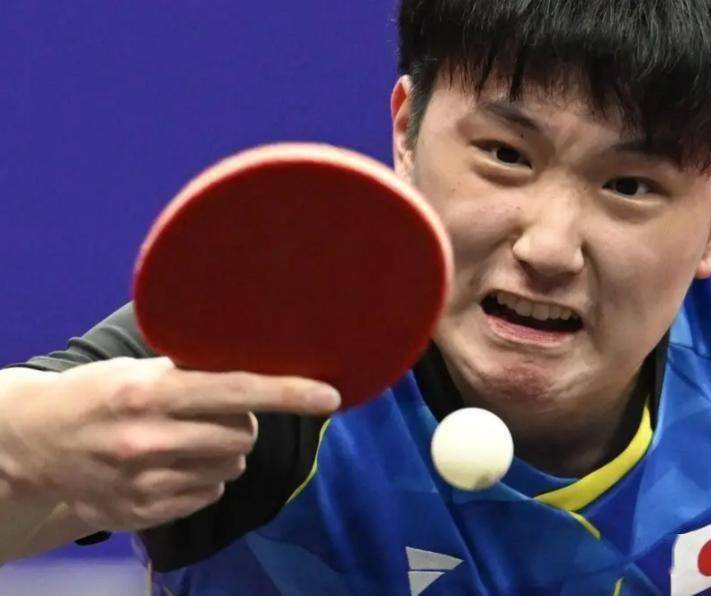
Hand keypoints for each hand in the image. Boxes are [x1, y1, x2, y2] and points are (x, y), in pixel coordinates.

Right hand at [0, 357, 339, 531]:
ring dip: (224, 453)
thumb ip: (194, 371)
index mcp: (150, 392)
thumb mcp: (139, 369)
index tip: (330, 396)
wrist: (36, 443)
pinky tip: (172, 464)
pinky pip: (209, 493)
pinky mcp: (144, 512)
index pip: (236, 390)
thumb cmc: (99, 395)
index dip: (289, 392)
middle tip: (211, 414)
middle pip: (244, 435)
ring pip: (232, 467)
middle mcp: (148, 439)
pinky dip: (204, 479)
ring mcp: (145, 481)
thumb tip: (262, 363)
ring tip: (186, 439)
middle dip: (241, 423)